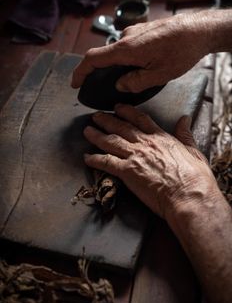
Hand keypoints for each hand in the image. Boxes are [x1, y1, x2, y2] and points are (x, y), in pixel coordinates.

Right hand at [72, 12, 208, 92]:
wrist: (198, 30)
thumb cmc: (181, 51)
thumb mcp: (159, 75)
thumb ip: (136, 82)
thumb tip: (120, 85)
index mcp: (127, 49)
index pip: (93, 59)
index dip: (80, 72)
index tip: (75, 83)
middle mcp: (127, 37)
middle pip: (105, 56)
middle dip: (104, 72)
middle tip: (110, 86)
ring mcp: (134, 31)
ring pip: (119, 51)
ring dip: (121, 65)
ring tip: (138, 76)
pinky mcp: (143, 30)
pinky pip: (129, 45)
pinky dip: (129, 57)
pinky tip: (145, 64)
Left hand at [83, 104, 216, 218]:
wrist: (188, 195)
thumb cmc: (194, 177)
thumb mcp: (193, 151)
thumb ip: (185, 134)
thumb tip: (185, 119)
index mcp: (160, 137)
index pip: (140, 118)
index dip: (127, 111)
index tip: (117, 107)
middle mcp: (145, 143)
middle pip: (121, 127)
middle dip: (106, 120)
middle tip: (95, 116)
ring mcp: (134, 156)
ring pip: (110, 141)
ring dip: (96, 135)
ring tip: (87, 130)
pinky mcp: (127, 172)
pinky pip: (106, 162)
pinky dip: (94, 159)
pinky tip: (86, 157)